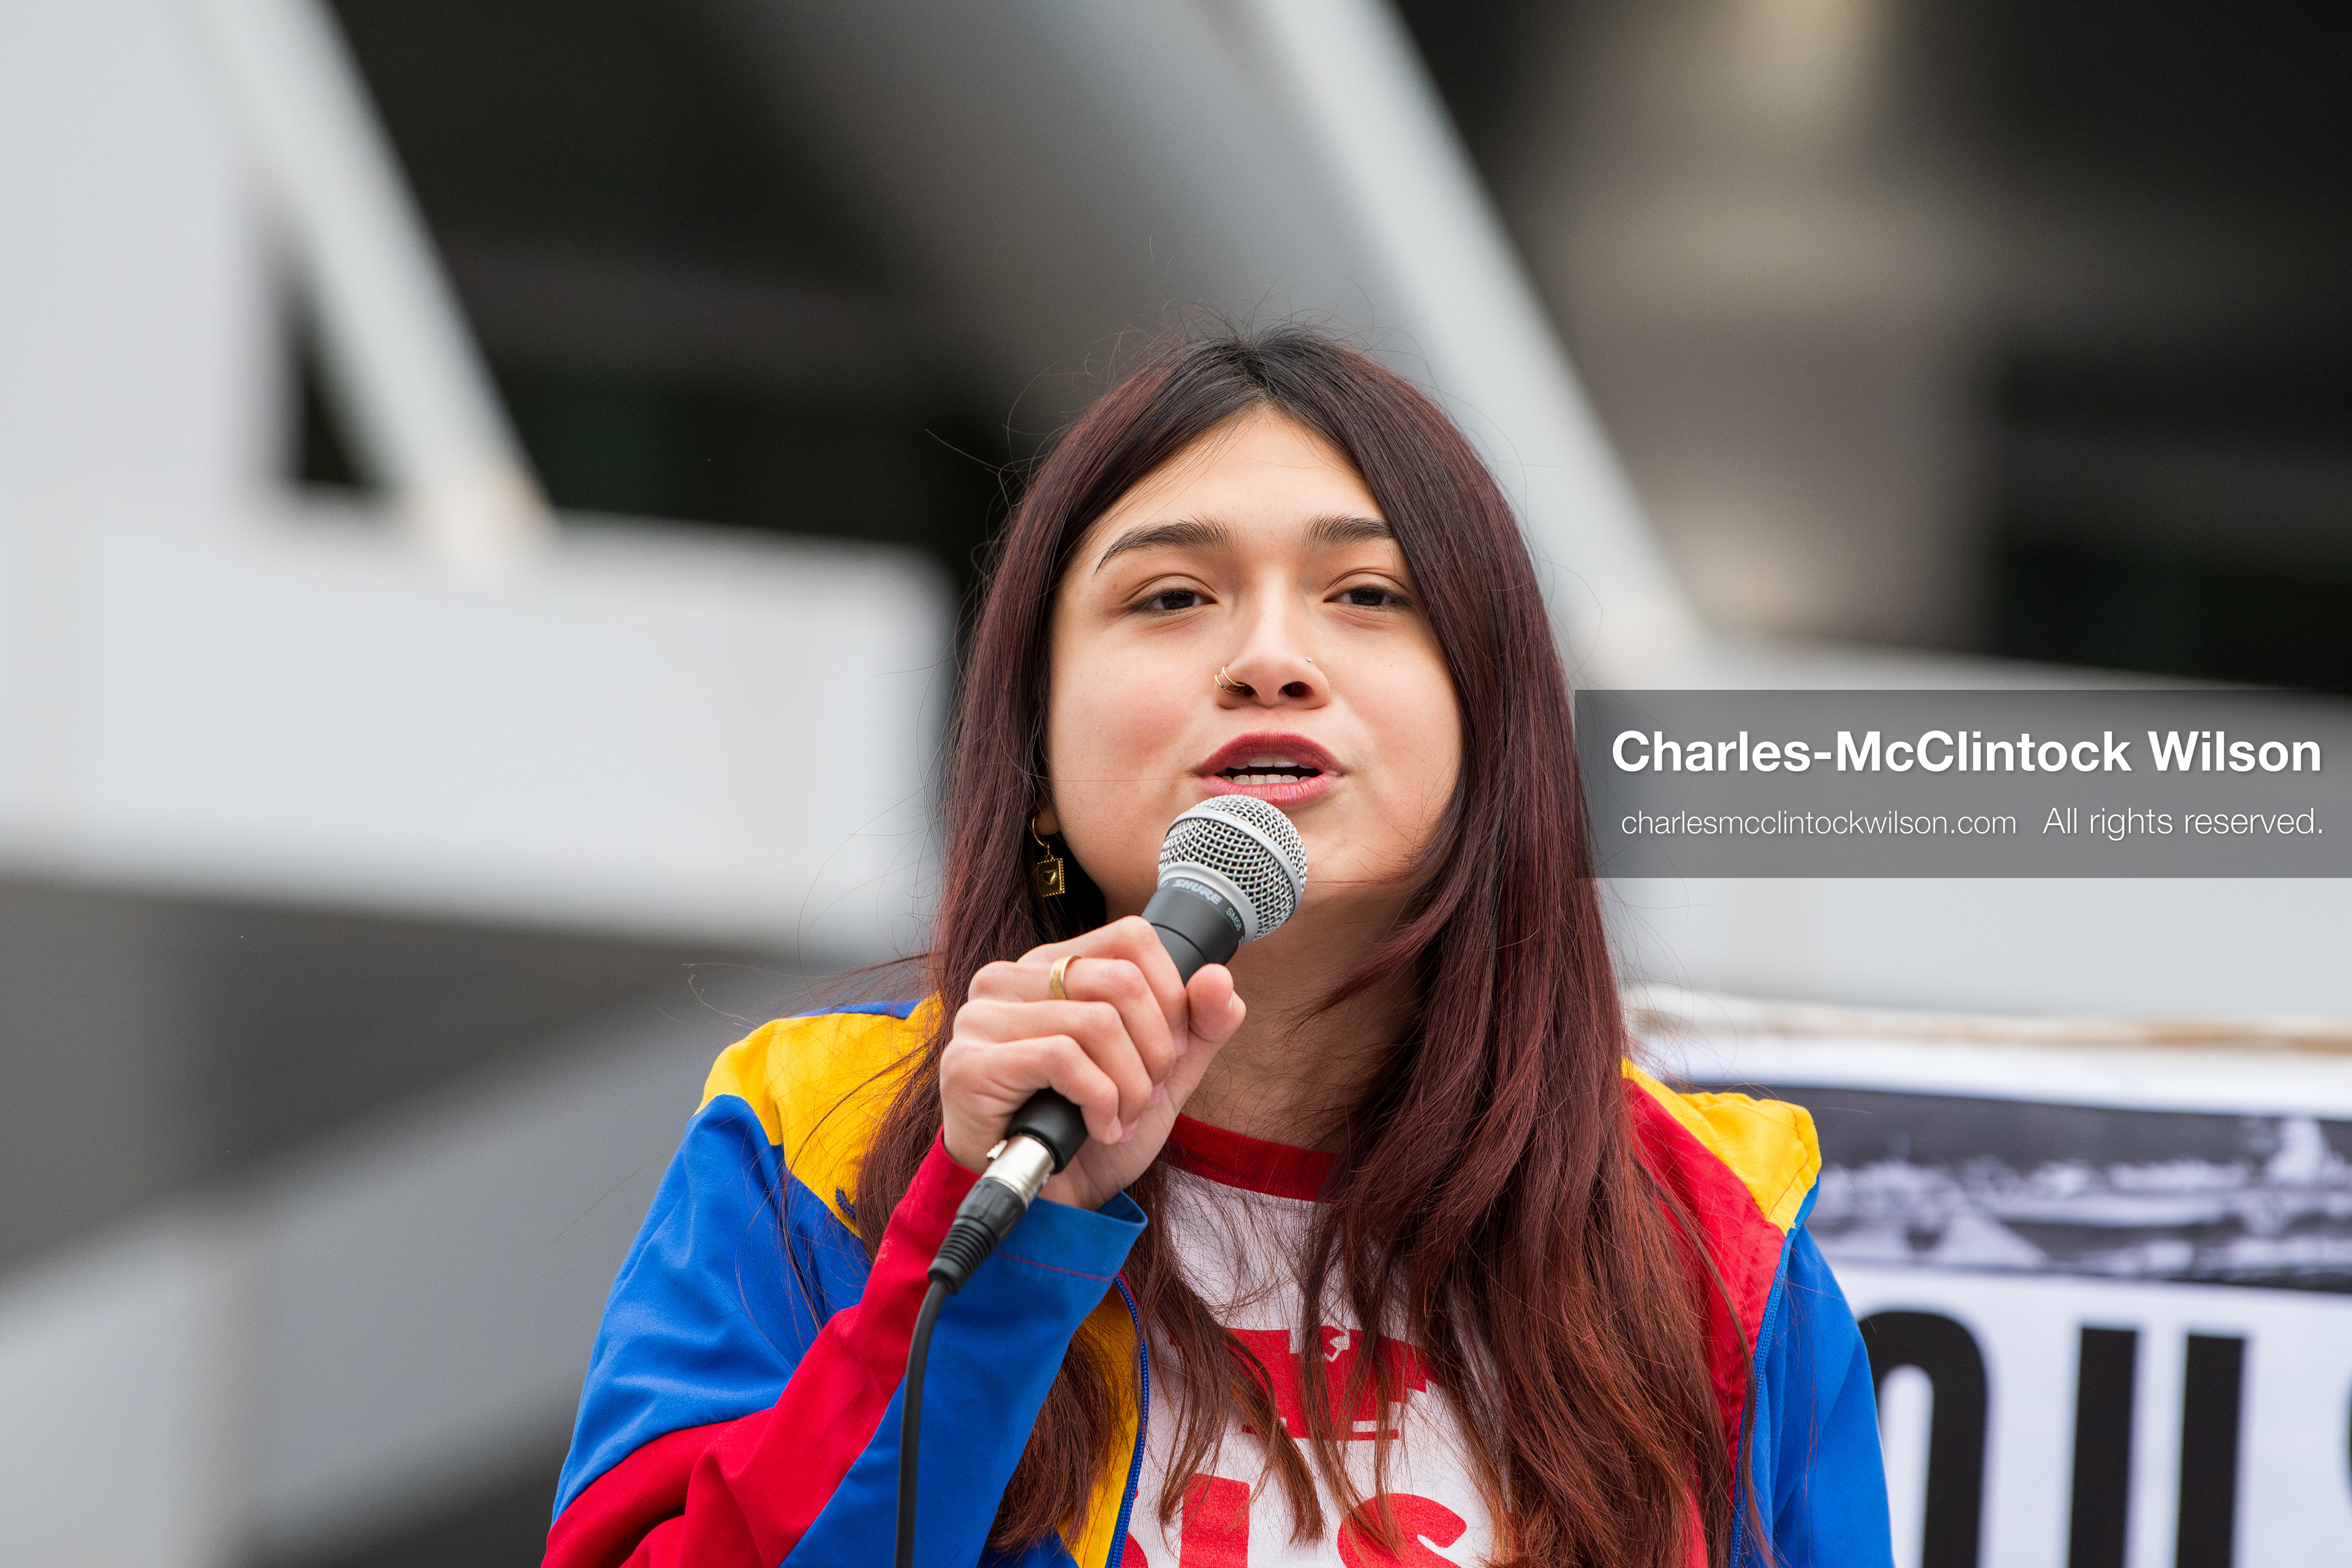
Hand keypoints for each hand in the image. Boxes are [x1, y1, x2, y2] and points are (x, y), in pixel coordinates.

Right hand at [938, 916, 1246, 1211]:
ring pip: (1096, 1022)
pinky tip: (1096, 1130)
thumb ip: (1199, 1026)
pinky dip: (1099, 1102)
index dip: (1170, 995)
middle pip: (1121, 981)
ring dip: (1128, 1087)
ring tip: (1120, 1119)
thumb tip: (1218, 976)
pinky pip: (1062, 1059)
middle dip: (1154, 1050)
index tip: (1170, 1051)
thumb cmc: (1092, 1131)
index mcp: (1051, 967)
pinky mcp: (971, 1063)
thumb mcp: (1162, 1075)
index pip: (1130, 936)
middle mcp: (1008, 979)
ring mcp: (982, 1018)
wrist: (1049, 1205)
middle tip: (1145, 1096)